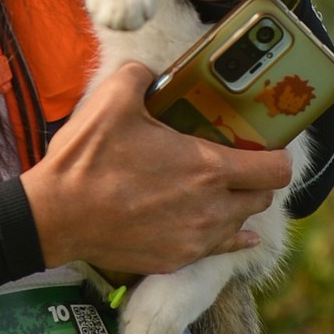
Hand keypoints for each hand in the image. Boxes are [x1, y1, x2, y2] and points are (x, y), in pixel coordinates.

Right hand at [20, 61, 291, 277]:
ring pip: (241, 224)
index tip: (266, 145)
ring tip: (216, 188)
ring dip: (236, 205)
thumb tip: (153, 73)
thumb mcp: (114, 98)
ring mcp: (194, 240)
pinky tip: (215, 226)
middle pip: (262, 198)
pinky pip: (218, 250)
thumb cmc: (88, 158)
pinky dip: (224, 237)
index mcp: (207, 167)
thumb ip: (143, 75)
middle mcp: (211, 209)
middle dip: (257, 179)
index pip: (276, 170)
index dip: (278, 155)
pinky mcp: (174, 260)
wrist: (55, 216)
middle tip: (237, 161)